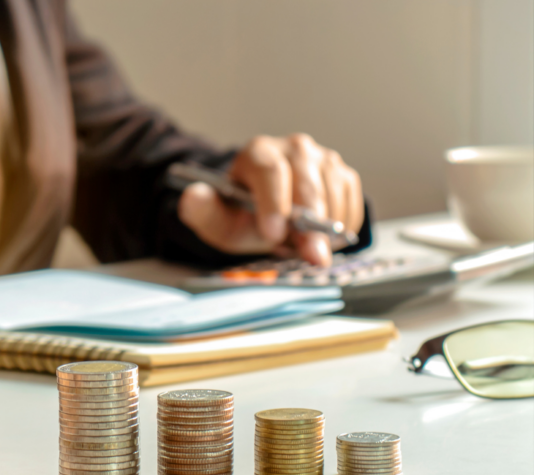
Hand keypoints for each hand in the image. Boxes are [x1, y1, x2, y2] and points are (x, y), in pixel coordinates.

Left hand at [177, 133, 364, 265]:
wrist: (267, 215)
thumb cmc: (242, 215)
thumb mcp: (217, 219)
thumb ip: (202, 210)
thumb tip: (192, 197)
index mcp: (258, 153)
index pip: (269, 171)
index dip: (274, 202)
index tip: (273, 233)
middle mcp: (293, 148)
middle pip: (306, 181)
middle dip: (310, 222)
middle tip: (310, 255)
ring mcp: (321, 158)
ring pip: (333, 190)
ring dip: (328, 225)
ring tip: (312, 249)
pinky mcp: (343, 174)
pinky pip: (352, 199)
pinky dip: (344, 224)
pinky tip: (327, 239)